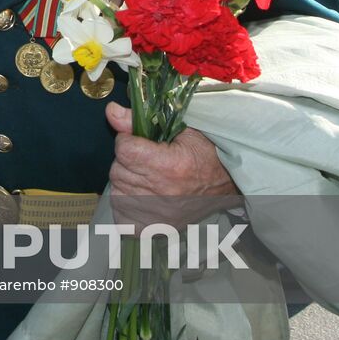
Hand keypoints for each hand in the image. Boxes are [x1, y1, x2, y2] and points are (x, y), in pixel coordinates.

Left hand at [105, 102, 239, 228]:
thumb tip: (111, 111)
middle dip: (125, 161)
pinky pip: (122, 218)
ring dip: (124, 182)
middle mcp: (163, 194)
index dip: (126, 140)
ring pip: (116, 192)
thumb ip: (140, 121)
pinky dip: (125, 206)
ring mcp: (160, 214)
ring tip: (143, 176)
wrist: (228, 181)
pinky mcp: (158, 228)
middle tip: (144, 159)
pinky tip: (138, 196)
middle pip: (118, 171)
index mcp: (170, 166)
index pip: (124, 150)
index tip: (137, 140)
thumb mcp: (180, 128)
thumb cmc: (204, 151)